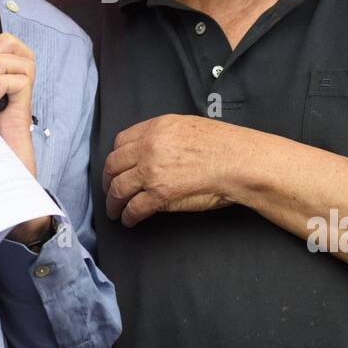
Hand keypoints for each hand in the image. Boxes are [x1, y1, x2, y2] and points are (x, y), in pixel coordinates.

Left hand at [103, 114, 239, 225]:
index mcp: (156, 128)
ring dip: (113, 202)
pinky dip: (128, 216)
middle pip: (113, 165)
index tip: (116, 167)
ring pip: (118, 188)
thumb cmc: (223, 145)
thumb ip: (164, 136)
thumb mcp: (187, 126)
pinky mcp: (159, 194)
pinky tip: (129, 220)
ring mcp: (152, 171)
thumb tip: (152, 150)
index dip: (115, 157)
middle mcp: (149, 147)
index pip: (120, 142)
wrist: (239, 161)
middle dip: (107, 181)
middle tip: (109, 191)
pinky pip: (134, 208)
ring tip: (114, 211)